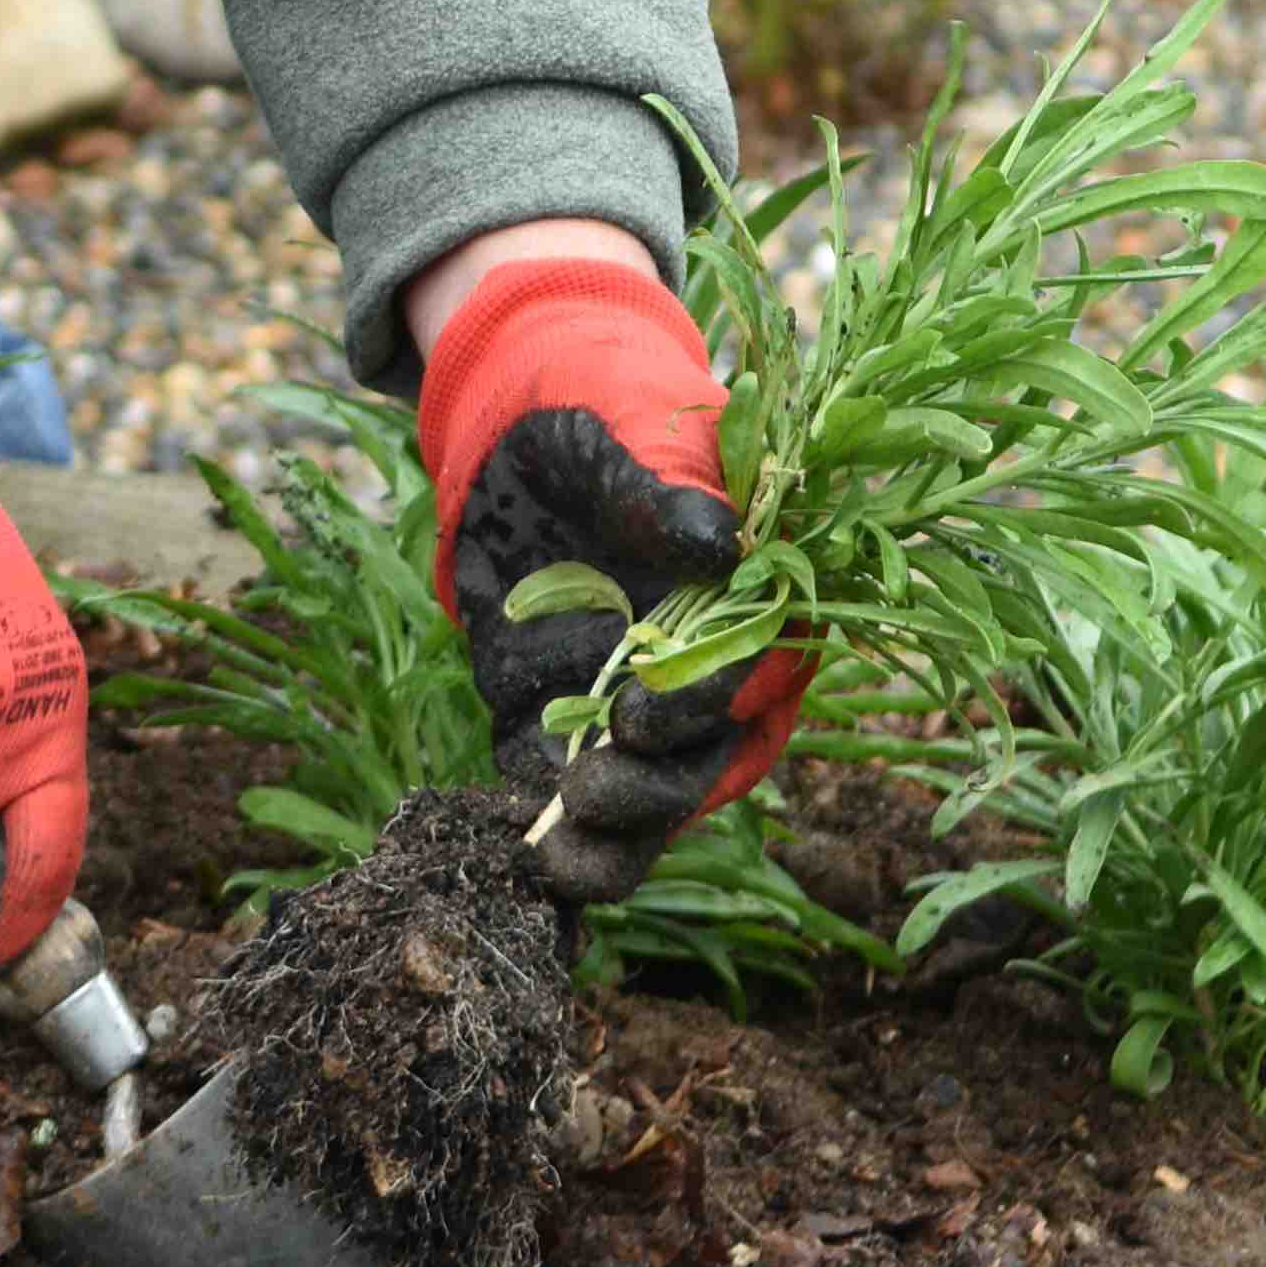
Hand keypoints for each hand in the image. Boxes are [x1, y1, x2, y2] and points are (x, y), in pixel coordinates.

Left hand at [413, 254, 810, 909]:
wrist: (521, 407)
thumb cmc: (610, 406)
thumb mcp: (639, 431)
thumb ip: (668, 490)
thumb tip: (716, 544)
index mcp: (752, 605)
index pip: (750, 679)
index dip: (706, 706)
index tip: (646, 716)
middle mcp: (696, 668)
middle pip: (698, 766)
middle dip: (652, 796)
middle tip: (596, 798)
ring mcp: (622, 692)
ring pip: (632, 796)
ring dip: (601, 838)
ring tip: (557, 860)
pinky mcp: (548, 697)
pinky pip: (545, 765)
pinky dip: (531, 795)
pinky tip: (513, 825)